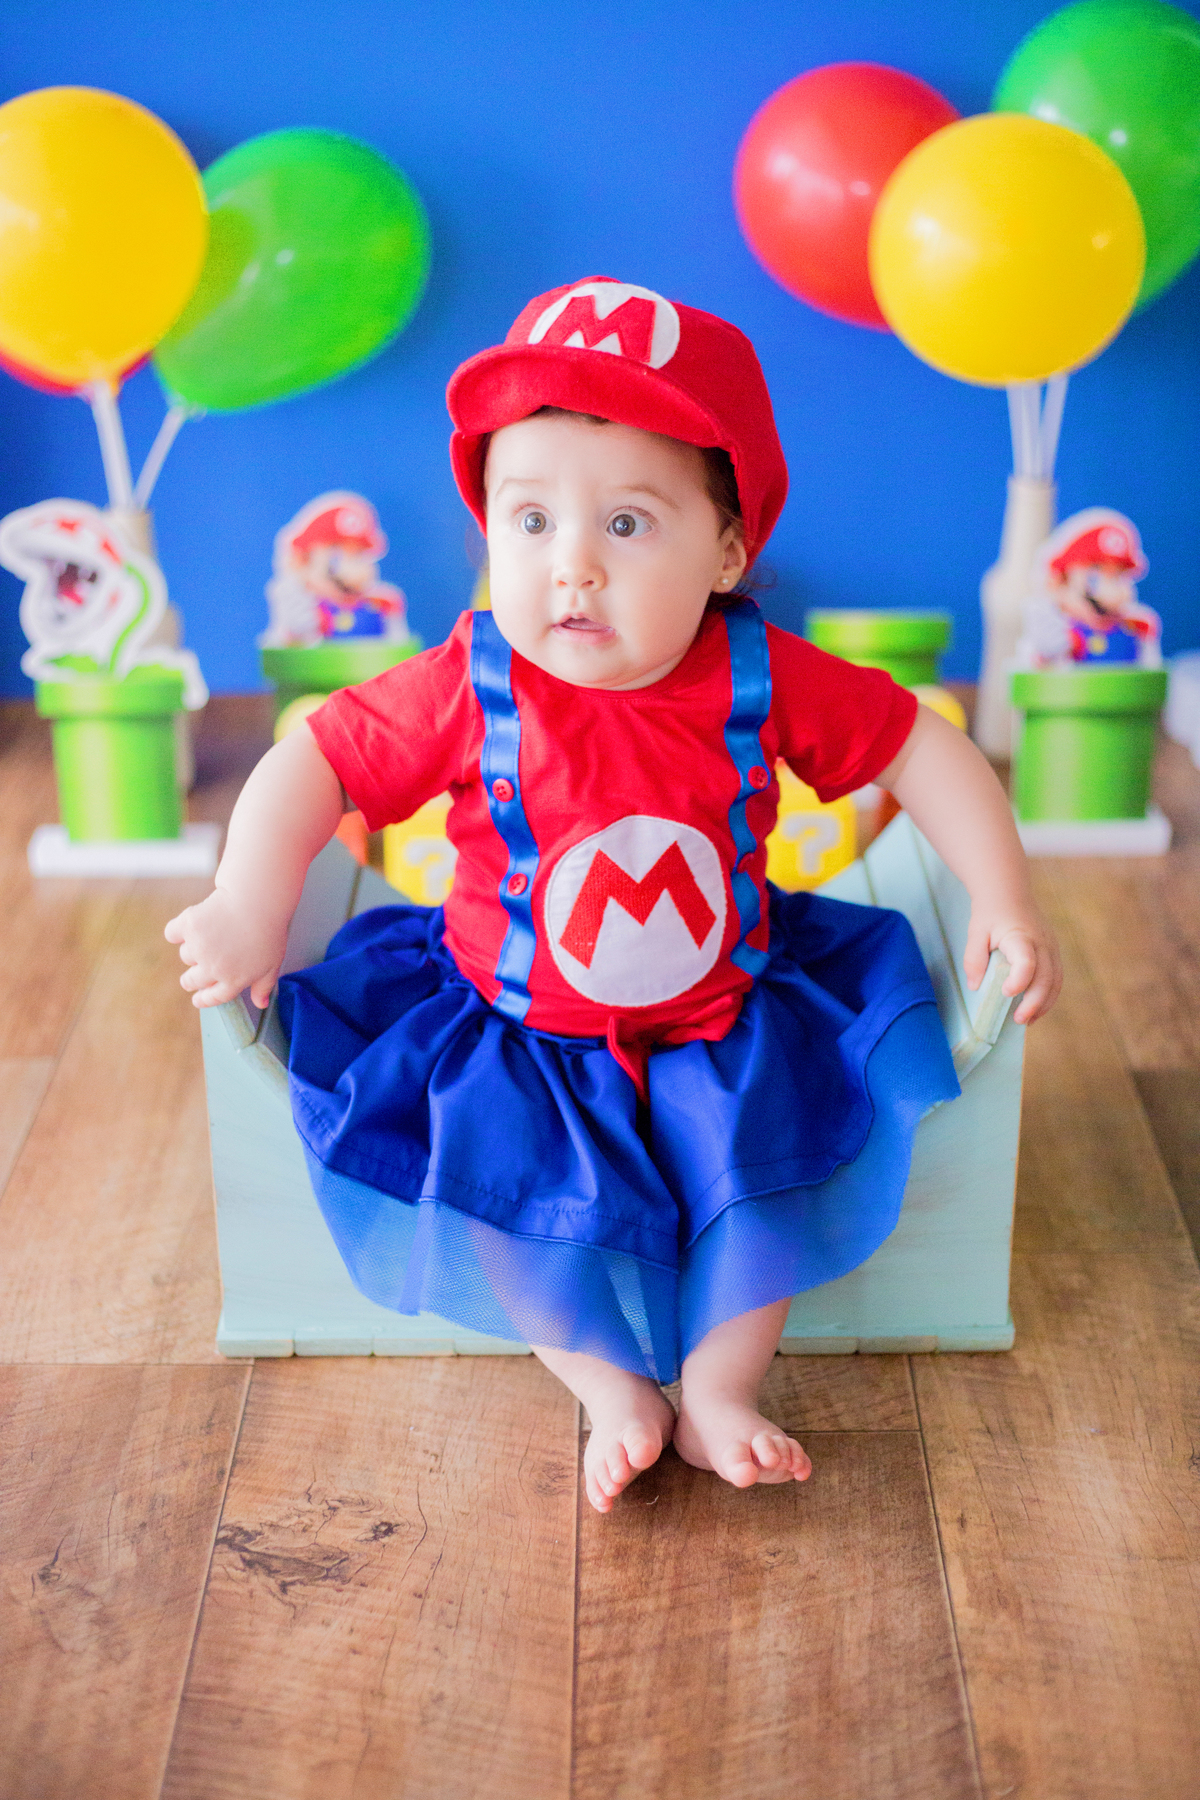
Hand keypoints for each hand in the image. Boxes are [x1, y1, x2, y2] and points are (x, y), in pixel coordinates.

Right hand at [164, 887, 288, 1008]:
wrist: (257, 901)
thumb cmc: (269, 931)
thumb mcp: (272, 963)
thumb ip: (264, 986)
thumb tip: (261, 1004)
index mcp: (233, 980)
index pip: (213, 997)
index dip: (203, 999)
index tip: (196, 999)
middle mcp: (213, 969)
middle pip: (191, 981)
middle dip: (190, 980)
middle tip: (192, 973)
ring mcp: (199, 949)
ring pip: (185, 956)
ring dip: (193, 949)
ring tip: (210, 935)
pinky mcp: (189, 927)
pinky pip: (172, 934)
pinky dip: (176, 931)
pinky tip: (187, 926)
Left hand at [963, 906, 1061, 1025]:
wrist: (1009, 893)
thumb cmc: (990, 914)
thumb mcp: (975, 932)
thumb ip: (974, 959)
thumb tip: (975, 986)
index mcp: (1021, 936)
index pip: (1027, 962)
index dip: (1019, 980)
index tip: (1006, 993)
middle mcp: (1042, 943)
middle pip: (1045, 977)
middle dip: (1034, 1002)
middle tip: (1018, 1019)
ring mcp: (1051, 948)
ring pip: (1055, 981)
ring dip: (1044, 1004)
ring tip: (1027, 1020)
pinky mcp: (1053, 953)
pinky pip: (1056, 978)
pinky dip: (1048, 997)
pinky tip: (1035, 1010)